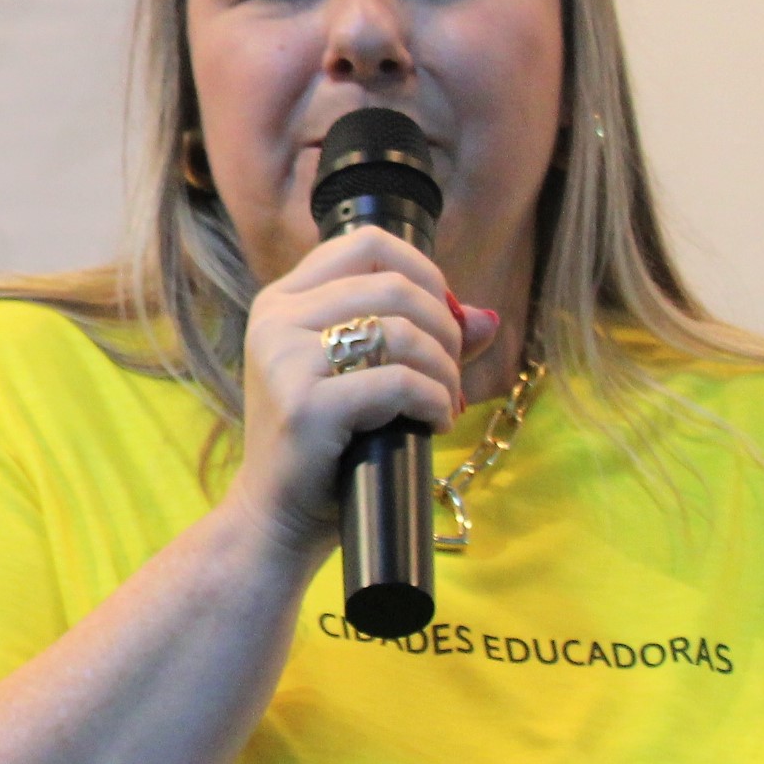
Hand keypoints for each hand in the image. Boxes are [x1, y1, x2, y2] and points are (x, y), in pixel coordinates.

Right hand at [231, 226, 497, 560]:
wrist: (275, 519)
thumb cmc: (323, 446)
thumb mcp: (361, 378)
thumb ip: (416, 340)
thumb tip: (488, 318)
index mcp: (282, 301)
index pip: (366, 244)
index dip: (423, 271)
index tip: (444, 317)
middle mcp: (275, 319)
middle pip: (394, 286)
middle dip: (444, 328)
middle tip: (452, 372)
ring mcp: (285, 360)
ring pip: (401, 332)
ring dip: (444, 370)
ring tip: (445, 402)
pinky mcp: (307, 406)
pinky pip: (400, 382)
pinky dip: (435, 401)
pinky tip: (434, 423)